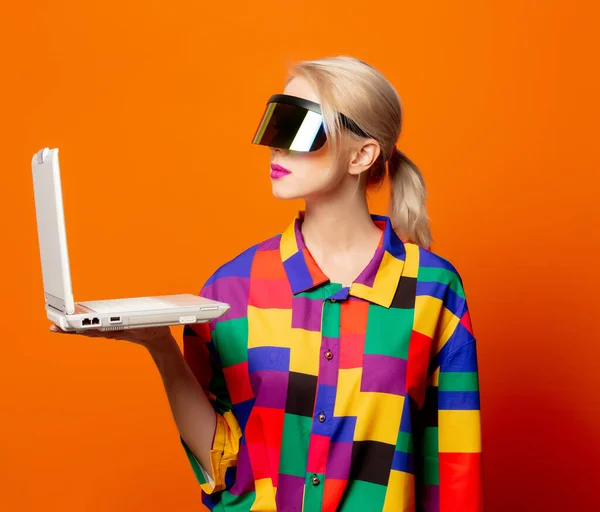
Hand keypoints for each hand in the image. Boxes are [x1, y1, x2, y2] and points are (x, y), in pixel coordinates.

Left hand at [49, 324, 177, 353]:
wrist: (158, 341)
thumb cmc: (154, 330)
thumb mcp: (149, 324)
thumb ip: (138, 322)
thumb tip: (124, 322)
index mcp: (119, 331)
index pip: (96, 330)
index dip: (82, 327)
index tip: (70, 325)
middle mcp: (112, 333)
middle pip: (87, 332)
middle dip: (70, 330)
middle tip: (53, 328)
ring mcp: (111, 333)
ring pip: (88, 332)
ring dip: (72, 330)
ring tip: (57, 327)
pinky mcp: (112, 332)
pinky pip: (94, 331)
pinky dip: (82, 329)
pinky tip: (73, 327)